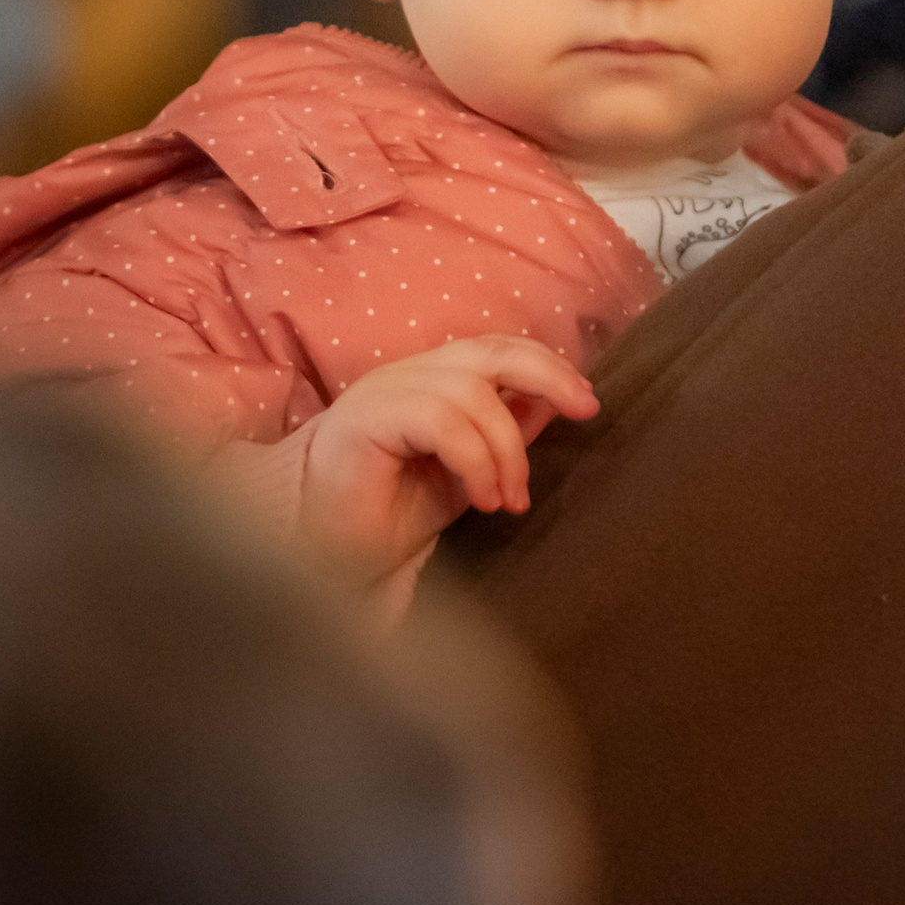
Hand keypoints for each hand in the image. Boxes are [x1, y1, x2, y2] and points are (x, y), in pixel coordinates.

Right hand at [297, 336, 597, 584]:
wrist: (318, 553)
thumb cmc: (384, 518)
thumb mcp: (463, 478)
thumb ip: (499, 439)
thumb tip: (551, 409)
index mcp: (430, 382)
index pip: (497, 350)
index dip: (547, 367)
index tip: (587, 403)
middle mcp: (407, 376)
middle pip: (491, 350)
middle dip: (548, 374)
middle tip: (585, 410)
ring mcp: (383, 392)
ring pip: (470, 391)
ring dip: (507, 448)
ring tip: (509, 499)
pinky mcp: (364, 418)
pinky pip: (440, 420)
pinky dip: (476, 458)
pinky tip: (483, 498)